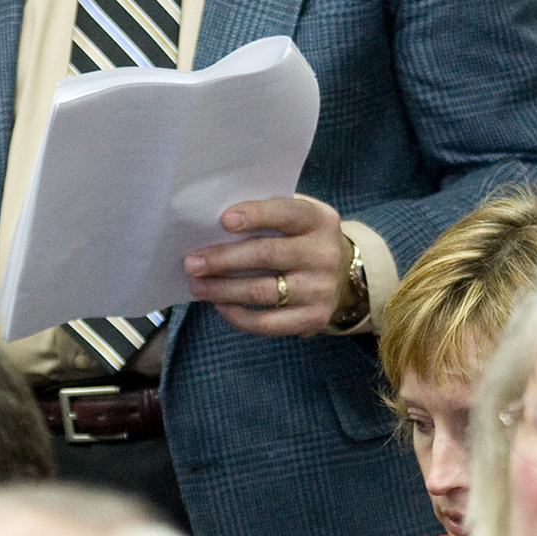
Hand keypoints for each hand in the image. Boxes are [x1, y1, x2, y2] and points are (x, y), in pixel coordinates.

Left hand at [183, 194, 349, 336]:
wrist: (344, 277)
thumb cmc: (304, 240)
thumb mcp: (300, 218)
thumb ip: (269, 214)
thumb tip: (214, 224)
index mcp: (319, 221)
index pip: (286, 213)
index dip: (255, 214)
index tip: (223, 221)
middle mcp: (324, 254)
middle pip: (267, 255)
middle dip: (223, 259)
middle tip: (192, 262)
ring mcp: (320, 289)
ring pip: (261, 292)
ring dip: (222, 290)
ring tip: (197, 286)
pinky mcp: (313, 318)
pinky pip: (268, 322)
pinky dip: (238, 316)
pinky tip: (221, 305)